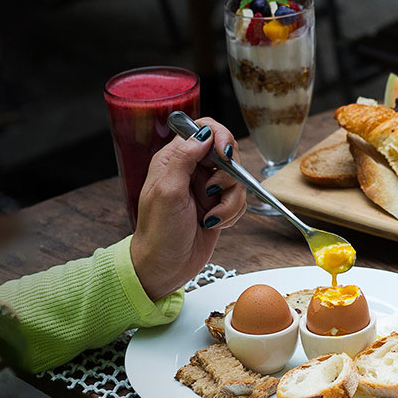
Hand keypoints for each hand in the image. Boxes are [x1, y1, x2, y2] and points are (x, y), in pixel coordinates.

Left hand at [131, 118, 245, 299]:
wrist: (164, 268)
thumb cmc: (158, 233)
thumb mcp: (168, 191)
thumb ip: (184, 158)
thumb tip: (204, 133)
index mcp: (173, 159)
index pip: (203, 130)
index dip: (219, 137)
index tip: (224, 154)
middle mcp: (191, 170)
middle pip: (226, 153)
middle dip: (227, 175)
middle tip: (213, 191)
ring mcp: (205, 189)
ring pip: (236, 180)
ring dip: (229, 201)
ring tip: (210, 217)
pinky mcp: (217, 206)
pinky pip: (238, 200)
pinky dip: (232, 213)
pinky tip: (214, 224)